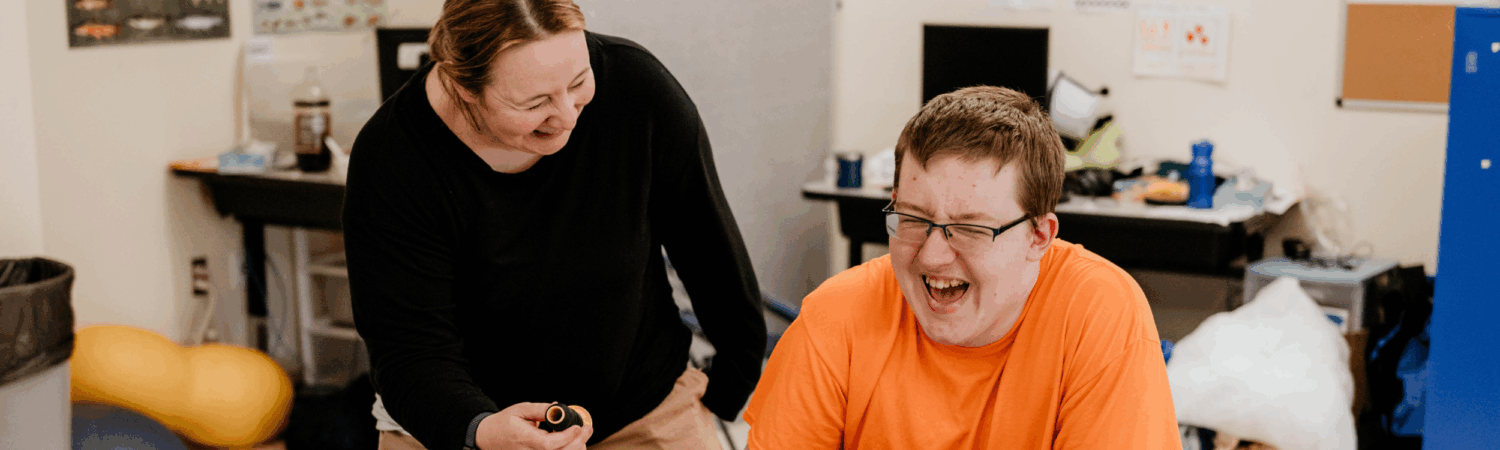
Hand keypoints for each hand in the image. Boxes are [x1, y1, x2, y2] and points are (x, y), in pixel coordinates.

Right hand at [476, 402, 591, 449]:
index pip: (548, 444)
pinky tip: (575, 443)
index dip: (566, 437)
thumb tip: (558, 408)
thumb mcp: (520, 410)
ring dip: (575, 449)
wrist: (488, 438)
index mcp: (524, 439)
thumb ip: (540, 409)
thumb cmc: (504, 423)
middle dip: (577, 442)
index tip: (577, 427)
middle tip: (587, 429)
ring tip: (583, 435)